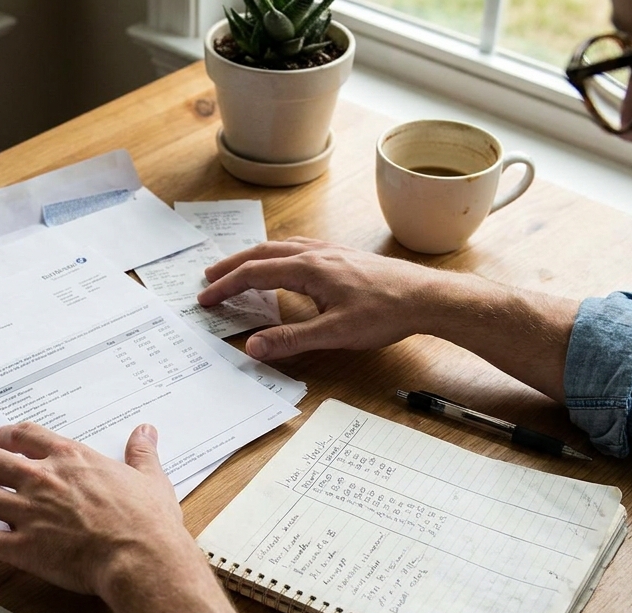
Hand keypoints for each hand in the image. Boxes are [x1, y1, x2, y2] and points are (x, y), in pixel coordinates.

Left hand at [0, 422, 238, 612]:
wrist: (140, 557)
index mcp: (71, 459)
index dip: (2, 435)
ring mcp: (29, 512)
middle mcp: (42, 479)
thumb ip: (142, 453)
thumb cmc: (148, 522)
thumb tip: (147, 430)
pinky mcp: (23, 547)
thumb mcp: (150, 478)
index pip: (25, 436)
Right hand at [198, 236, 578, 399]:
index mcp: (308, 269)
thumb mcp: (335, 333)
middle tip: (208, 278)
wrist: (426, 296)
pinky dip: (278, 254)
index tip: (205, 299)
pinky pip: (299, 248)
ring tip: (237, 268)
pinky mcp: (343, 257)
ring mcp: (330, 252)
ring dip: (253, 257)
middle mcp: (315, 253)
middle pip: (262, 253)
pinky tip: (284, 263)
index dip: (226, 286)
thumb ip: (291, 340)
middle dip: (232, 266)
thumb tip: (254, 347)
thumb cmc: (385, 312)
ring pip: (280, 247)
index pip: (254, 274)